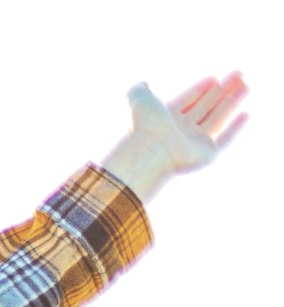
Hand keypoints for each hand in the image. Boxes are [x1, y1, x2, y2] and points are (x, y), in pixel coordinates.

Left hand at [101, 73, 249, 202]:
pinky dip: (235, 128)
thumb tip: (143, 83)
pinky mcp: (206, 154)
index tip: (214, 78)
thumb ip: (139, 89)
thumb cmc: (144, 124)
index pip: (187, 100)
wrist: (151, 151)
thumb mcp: (139, 99)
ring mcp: (194, 143)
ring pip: (217, 118)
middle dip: (222, 91)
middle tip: (238, 75)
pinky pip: (224, 140)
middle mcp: (180, 130)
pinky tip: (245, 114)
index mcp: (165, 118)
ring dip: (232, 102)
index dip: (200, 89)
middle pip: (206, 106)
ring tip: (245, 85)